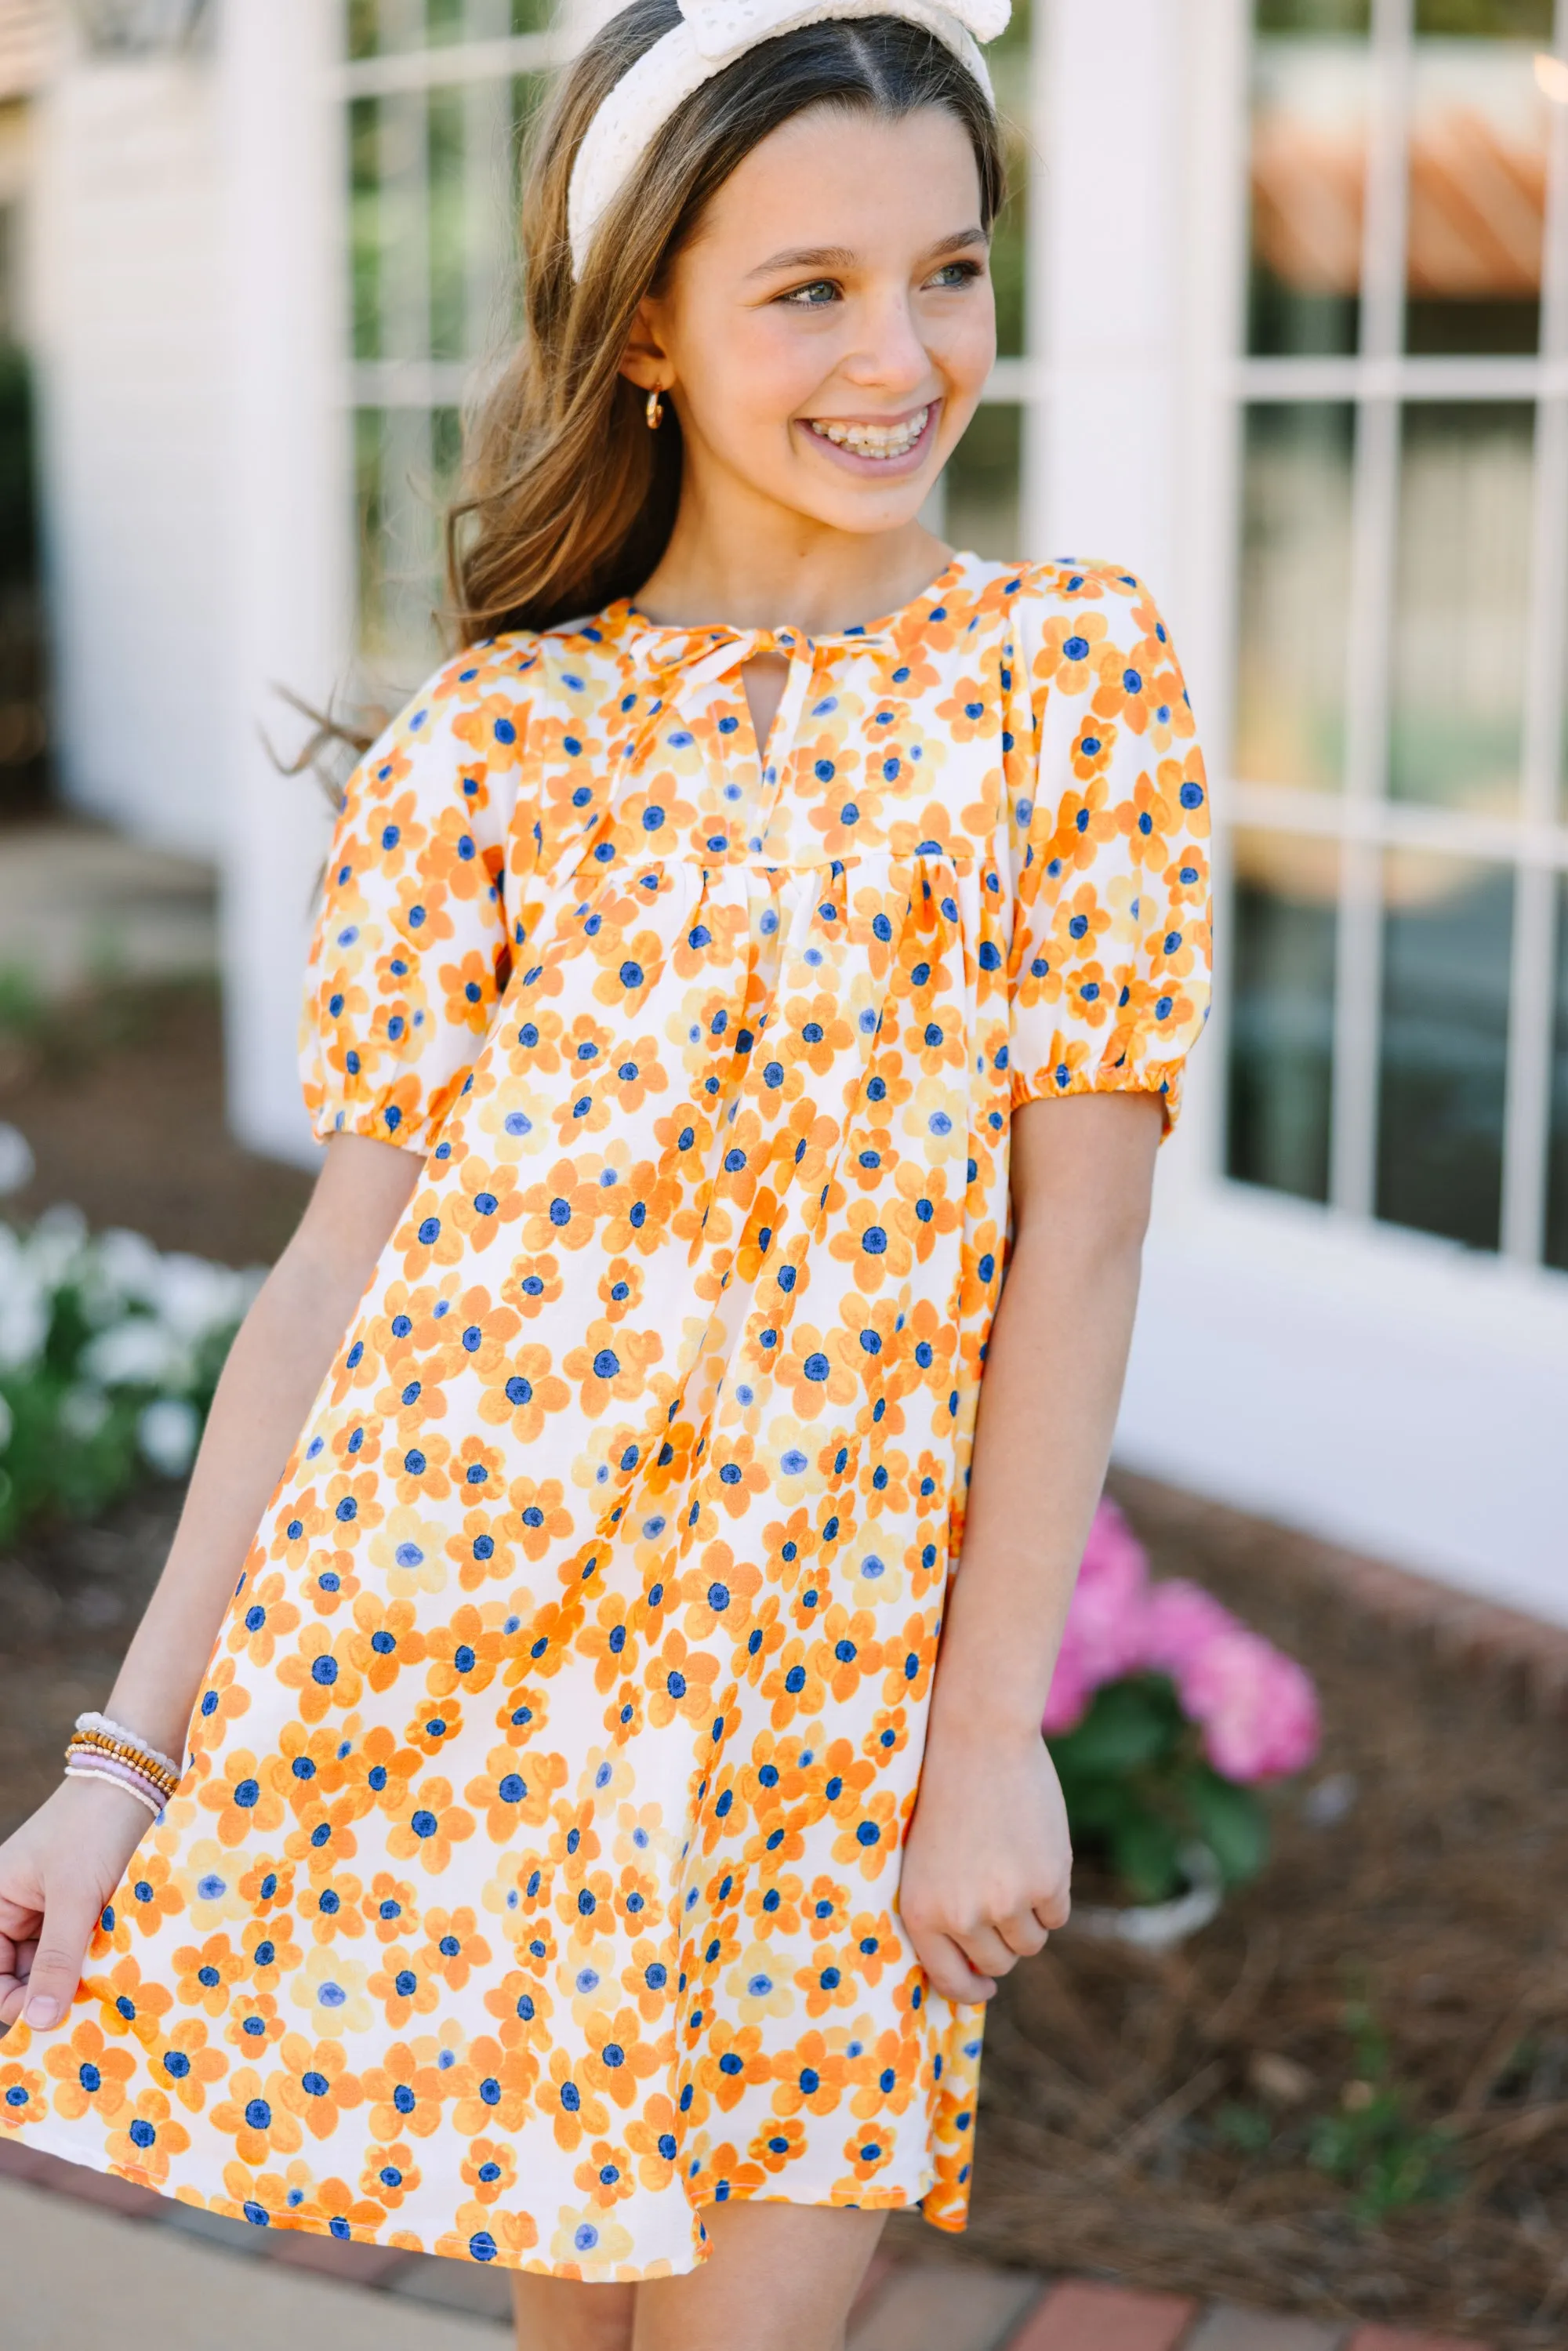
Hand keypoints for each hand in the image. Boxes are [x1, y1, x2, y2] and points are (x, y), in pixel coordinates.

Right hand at [0, 1776, 153, 2030]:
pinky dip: (90, 1961)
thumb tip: (38, 2021)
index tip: (50, 2025)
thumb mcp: (74, 1897)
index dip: (13, 2003)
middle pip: (19, 1974)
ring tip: (103, 1995)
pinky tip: (111, 1972)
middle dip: (47, 1995)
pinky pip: (75, 1946)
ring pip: (50, 1964)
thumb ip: (55, 1959)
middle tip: (85, 2016)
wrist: (135, 1777)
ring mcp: (45, 1907)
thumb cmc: (93, 1828)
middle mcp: (11, 1908)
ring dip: (73, 1980)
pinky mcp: (78, 1903)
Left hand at [898, 1721, 1070, 2003]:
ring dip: (1029, 1917)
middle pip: (998, 1961)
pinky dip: (1052, 1893)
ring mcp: (1006, 1903)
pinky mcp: (1046, 1883)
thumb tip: (981, 1967)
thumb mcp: (927, 1859)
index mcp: (922, 1912)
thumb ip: (946, 1910)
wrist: (977, 1740)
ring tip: (1016, 1868)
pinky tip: (1035, 1854)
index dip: (971, 1990)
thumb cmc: (946, 1792)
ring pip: (1030, 1941)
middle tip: (1003, 1900)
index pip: (949, 1980)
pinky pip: (1057, 1914)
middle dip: (1003, 1940)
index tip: (985, 1987)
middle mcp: (962, 1917)